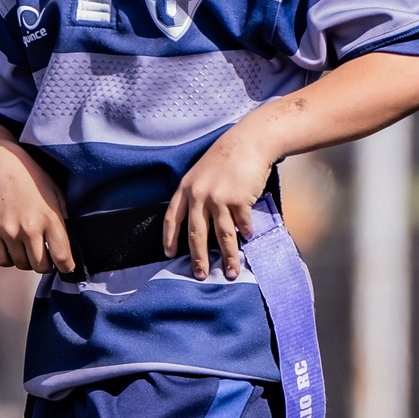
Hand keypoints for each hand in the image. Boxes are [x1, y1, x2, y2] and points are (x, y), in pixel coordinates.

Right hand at [0, 138, 74, 274]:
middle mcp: (30, 227)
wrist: (1, 167)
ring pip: (22, 265)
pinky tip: (14, 248)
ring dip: (27, 261)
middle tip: (46, 257)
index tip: (66, 266)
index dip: (66, 267)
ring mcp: (9, 231)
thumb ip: (64, 220)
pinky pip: (2, 260)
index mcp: (50, 218)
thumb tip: (71, 247)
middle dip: (46, 265)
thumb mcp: (56, 195)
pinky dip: (9, 259)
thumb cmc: (33, 181)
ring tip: (29, 249)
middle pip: (41, 266)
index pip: (62, 257)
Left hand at [164, 122, 274, 279]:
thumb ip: (197, 196)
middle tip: (200, 275)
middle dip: (198, 258)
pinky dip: (246, 232)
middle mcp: (199, 195)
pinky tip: (249, 238)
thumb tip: (201, 226)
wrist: (249, 142)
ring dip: (228, 256)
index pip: (171, 218)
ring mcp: (219, 198)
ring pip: (222, 235)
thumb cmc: (225, 157)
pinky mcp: (238, 200)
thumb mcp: (201, 173)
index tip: (169, 256)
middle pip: (196, 234)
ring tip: (230, 272)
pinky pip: (242, 224)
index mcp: (185, 188)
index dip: (169, 239)